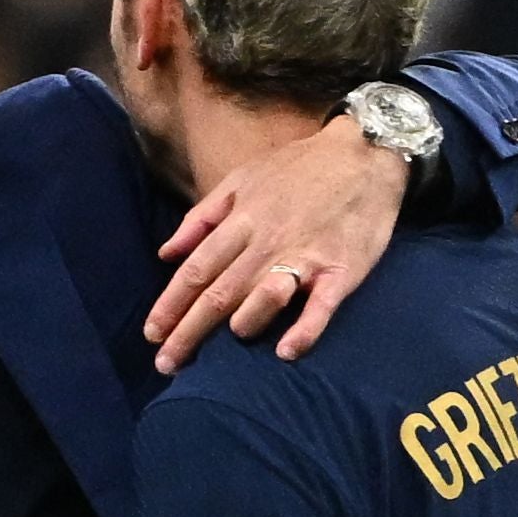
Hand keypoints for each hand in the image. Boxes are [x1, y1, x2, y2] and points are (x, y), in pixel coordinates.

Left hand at [144, 115, 407, 371]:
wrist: (365, 152)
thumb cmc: (298, 168)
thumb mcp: (240, 179)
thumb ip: (201, 218)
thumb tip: (165, 254)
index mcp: (240, 221)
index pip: (195, 271)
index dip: (170, 306)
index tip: (151, 335)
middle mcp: (267, 241)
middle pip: (220, 293)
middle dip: (189, 331)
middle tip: (167, 364)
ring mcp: (306, 255)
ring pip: (264, 296)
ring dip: (243, 324)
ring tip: (226, 349)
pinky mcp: (342, 269)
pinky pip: (321, 305)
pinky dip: (304, 330)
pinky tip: (287, 352)